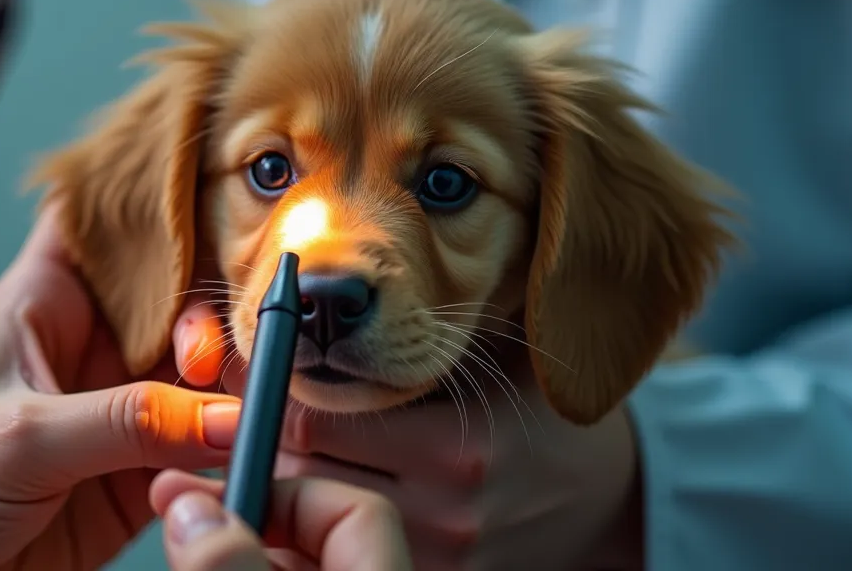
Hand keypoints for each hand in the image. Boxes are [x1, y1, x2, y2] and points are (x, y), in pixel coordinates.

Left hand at [0, 206, 243, 570]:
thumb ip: (127, 421)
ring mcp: (119, 409)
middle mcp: (89, 347)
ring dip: (234, 377)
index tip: (217, 190)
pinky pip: (203, 445)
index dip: (151, 197)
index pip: (99, 220)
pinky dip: (233, 441)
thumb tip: (224, 415)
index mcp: (42, 305)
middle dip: (217, 304)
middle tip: (241, 336)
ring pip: (200, 370)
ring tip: (259, 391)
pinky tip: (253, 438)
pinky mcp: (137, 473)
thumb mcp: (23, 439)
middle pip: (174, 294)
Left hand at [174, 303, 645, 570]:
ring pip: (317, 517)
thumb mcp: (491, 357)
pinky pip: (349, 551)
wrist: (607, 497)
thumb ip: (416, 340)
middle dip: (269, 440)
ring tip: (281, 450)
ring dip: (291, 483)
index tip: (249, 372)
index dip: (270, 391)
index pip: (316, 419)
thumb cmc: (534, 411)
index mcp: (454, 444)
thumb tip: (310, 307)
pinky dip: (321, 527)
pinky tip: (322, 494)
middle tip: (243, 412)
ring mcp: (438, 557)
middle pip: (304, 474)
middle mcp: (443, 508)